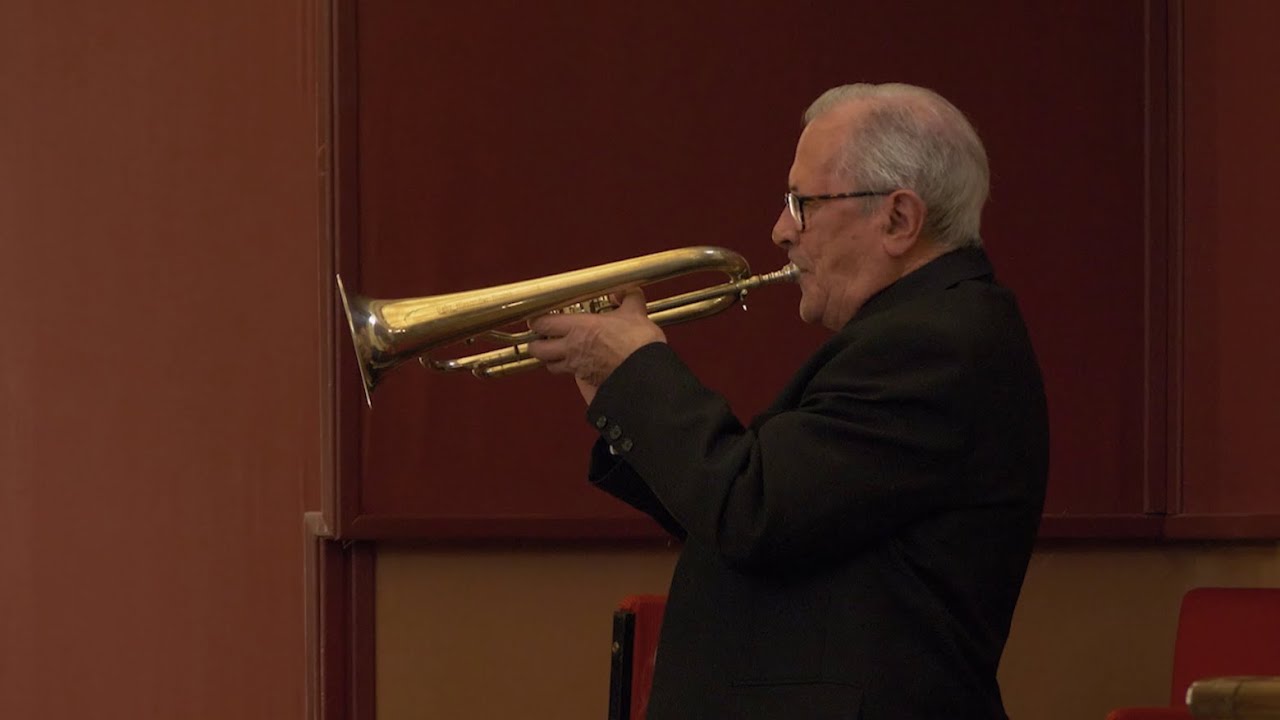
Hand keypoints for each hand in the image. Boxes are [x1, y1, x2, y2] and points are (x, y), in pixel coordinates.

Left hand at [527, 287, 666, 403]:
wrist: (646, 373)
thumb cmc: (638, 344)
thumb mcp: (635, 312)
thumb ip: (627, 298)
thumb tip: (623, 292)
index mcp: (578, 328)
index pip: (543, 324)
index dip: (536, 321)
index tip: (537, 317)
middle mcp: (572, 349)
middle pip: (538, 350)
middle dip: (536, 343)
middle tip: (540, 337)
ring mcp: (578, 368)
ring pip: (550, 366)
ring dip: (550, 359)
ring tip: (555, 352)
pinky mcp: (587, 380)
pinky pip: (570, 376)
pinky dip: (569, 370)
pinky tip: (578, 364)